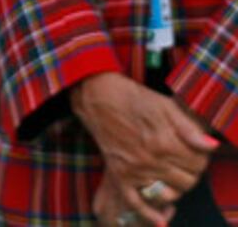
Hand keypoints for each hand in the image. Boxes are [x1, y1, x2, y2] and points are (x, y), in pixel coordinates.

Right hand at [73, 71, 214, 224]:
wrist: (99, 96)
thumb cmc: (135, 99)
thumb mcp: (166, 106)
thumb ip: (190, 129)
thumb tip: (213, 147)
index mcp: (165, 142)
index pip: (199, 165)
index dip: (201, 158)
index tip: (196, 151)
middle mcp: (151, 160)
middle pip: (187, 182)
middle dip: (191, 173)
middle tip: (185, 161)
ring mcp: (134, 169)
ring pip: (169, 194)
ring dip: (176, 189)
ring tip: (174, 176)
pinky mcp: (120, 174)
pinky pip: (136, 202)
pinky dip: (148, 214)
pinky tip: (161, 222)